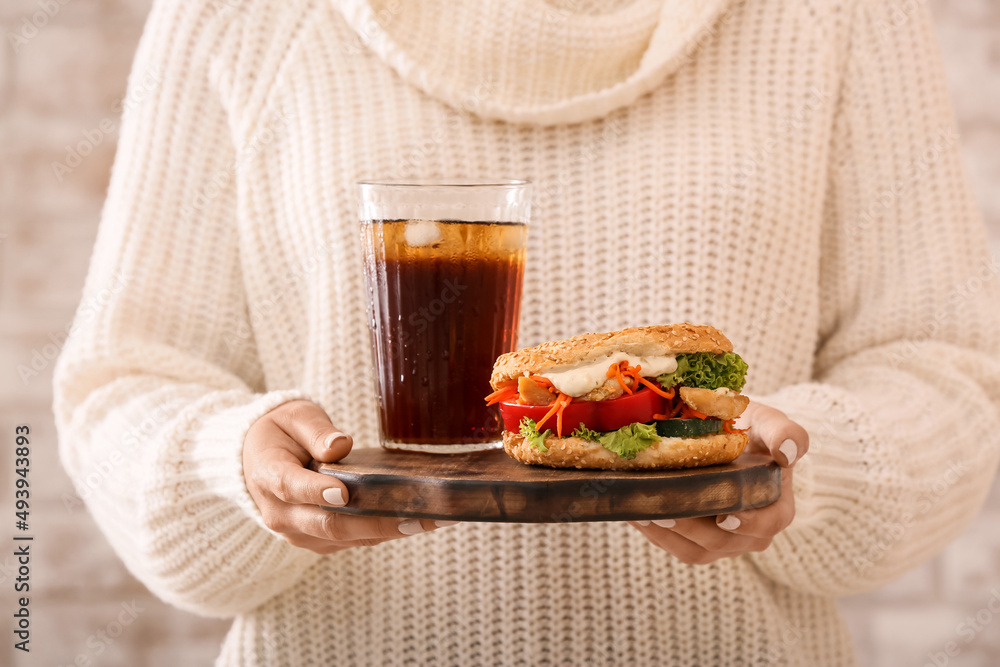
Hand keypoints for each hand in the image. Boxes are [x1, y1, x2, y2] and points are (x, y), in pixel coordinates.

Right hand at [243, 400, 452, 553]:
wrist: (257, 461)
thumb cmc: (280, 433)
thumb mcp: (294, 417)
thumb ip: (316, 431)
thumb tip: (340, 446)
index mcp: (268, 476)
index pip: (292, 488)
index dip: (317, 492)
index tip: (344, 493)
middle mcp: (281, 514)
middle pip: (329, 524)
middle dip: (376, 522)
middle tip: (417, 516)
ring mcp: (299, 533)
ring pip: (345, 537)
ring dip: (388, 531)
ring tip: (430, 519)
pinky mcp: (318, 541)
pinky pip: (352, 540)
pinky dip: (383, 532)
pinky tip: (417, 521)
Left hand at [629, 401, 807, 563]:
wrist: (730, 439)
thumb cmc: (752, 432)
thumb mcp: (770, 424)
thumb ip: (785, 432)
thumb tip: (788, 452)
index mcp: (775, 506)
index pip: (768, 523)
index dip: (750, 522)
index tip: (725, 516)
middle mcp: (751, 532)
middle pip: (722, 540)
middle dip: (691, 527)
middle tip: (662, 510)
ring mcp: (723, 542)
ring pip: (695, 550)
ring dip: (666, 534)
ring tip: (640, 511)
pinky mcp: (697, 542)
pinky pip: (676, 547)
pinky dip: (654, 534)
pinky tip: (634, 513)